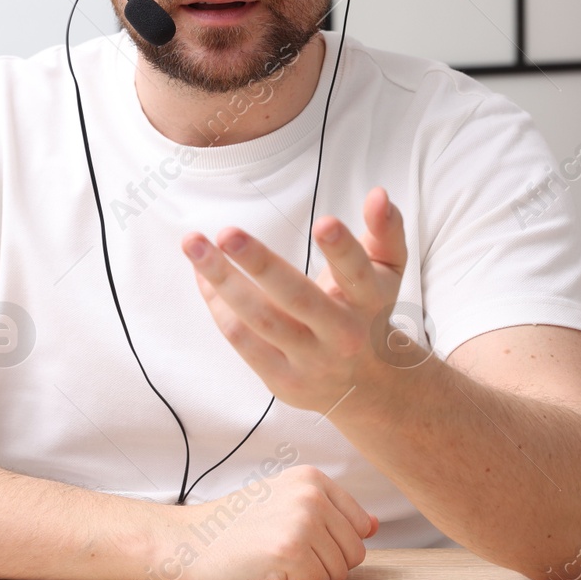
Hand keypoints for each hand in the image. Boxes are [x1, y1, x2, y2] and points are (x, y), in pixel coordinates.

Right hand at [148, 465, 378, 579]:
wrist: (188, 541)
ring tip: (275, 559)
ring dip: (309, 576)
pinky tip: (269, 569)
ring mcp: (301, 519)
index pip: (360, 527)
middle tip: (284, 552)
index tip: (299, 539)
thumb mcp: (284, 503)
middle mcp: (311, 494)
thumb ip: (331, 512)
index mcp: (312, 478)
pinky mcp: (290, 549)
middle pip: (355, 552)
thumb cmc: (234, 527)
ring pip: (339, 573)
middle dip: (324, 563)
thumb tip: (374, 526)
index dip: (332, 545)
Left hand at [181, 186, 410, 413]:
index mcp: (369, 301)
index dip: (342, 249)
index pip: (356, 272)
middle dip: (261, 264)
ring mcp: (311, 360)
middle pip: (298, 298)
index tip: (323, 223)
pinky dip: (219, 306)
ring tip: (194, 244)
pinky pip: (242, 340)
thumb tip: (378, 193)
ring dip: (222, 281)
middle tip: (228, 233)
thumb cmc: (368, 310)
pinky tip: (202, 275)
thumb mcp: (386, 271)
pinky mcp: (283, 380)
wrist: (367, 386)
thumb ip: (385, 230)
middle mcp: (342, 333)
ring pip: (260, 319)